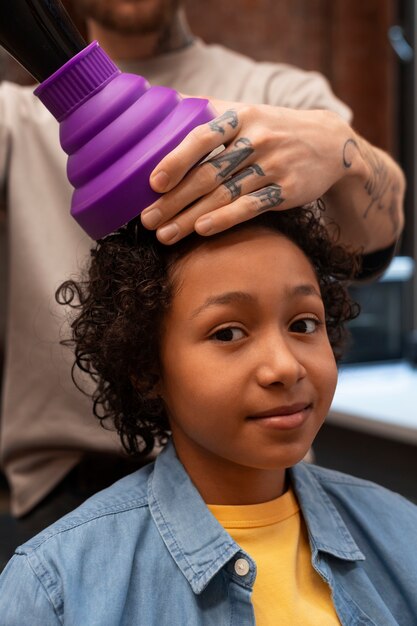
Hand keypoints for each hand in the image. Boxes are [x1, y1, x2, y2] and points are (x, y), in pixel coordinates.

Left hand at [141, 99, 358, 243]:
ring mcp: (273, 166)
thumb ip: (208, 109)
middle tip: (147, 219)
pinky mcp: (287, 190)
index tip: (152, 183)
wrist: (329, 143)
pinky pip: (251, 206)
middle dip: (174, 200)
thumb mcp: (246, 110)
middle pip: (208, 174)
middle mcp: (257, 140)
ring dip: (191, 217)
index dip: (176, 160)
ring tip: (164, 234)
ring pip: (225, 195)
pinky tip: (202, 230)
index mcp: (240, 116)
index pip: (202, 137)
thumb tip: (161, 100)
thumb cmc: (274, 128)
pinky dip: (226, 219)